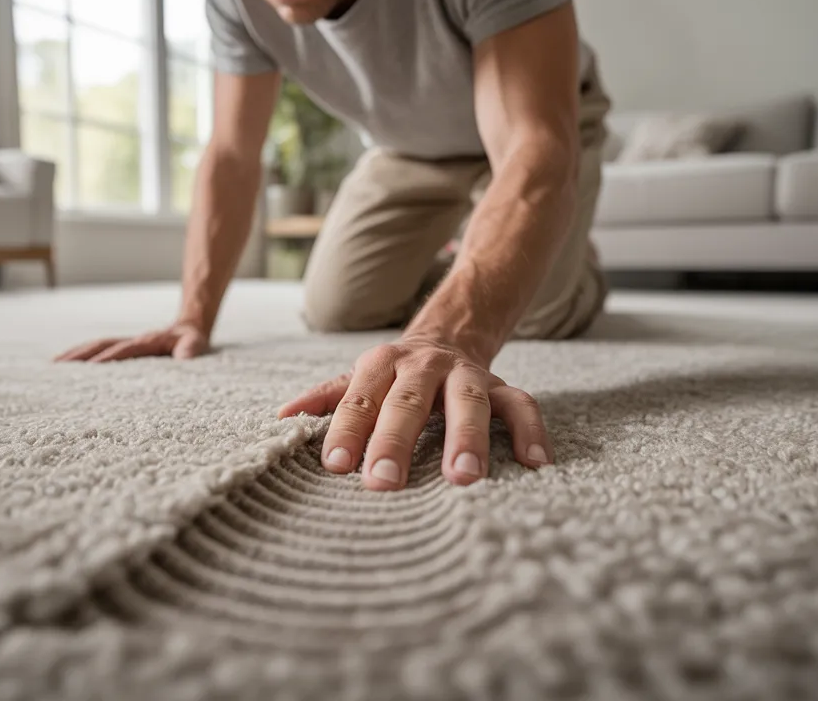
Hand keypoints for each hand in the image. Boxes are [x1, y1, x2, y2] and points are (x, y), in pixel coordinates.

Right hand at [54, 322, 207, 362]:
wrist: (189, 330)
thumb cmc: (192, 343)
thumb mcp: (195, 345)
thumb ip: (189, 350)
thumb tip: (183, 357)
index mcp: (146, 342)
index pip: (123, 350)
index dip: (107, 358)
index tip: (90, 368)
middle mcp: (130, 341)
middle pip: (100, 345)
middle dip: (79, 355)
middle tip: (57, 366)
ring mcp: (123, 344)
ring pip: (94, 347)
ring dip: (74, 355)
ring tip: (52, 366)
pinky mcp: (121, 350)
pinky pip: (96, 352)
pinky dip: (79, 356)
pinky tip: (64, 365)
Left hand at [278, 336, 551, 489]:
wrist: (450, 334)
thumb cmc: (395, 375)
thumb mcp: (359, 379)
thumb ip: (327, 399)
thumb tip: (282, 417)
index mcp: (382, 367)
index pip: (359, 400)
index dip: (347, 432)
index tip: (336, 466)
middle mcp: (424, 367)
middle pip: (408, 403)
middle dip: (395, 442)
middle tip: (384, 483)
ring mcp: (466, 376)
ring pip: (469, 401)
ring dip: (466, 437)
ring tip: (462, 477)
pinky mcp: (501, 387)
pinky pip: (522, 405)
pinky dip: (530, 431)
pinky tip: (535, 463)